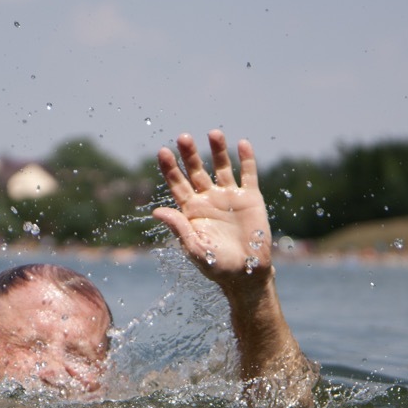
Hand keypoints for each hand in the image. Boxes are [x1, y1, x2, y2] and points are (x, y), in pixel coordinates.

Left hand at [152, 130, 272, 291]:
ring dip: (218, 150)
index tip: (163, 151)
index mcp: (191, 211)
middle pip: (196, 171)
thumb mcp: (195, 249)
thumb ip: (179, 228)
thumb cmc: (217, 266)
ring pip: (222, 167)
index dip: (170, 168)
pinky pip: (248, 175)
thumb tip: (156, 211)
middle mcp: (208, 199)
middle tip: (183, 137)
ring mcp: (229, 197)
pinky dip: (246, 159)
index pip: (177, 184)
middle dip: (190, 154)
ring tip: (214, 133)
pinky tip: (242, 144)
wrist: (247, 274)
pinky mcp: (251, 198)